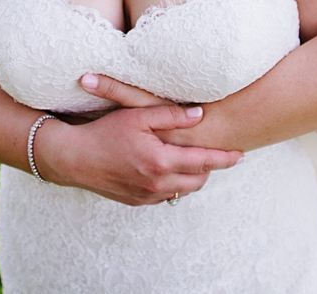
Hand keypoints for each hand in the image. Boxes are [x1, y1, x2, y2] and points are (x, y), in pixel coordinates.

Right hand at [34, 102, 243, 205]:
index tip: (242, 154)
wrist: (74, 158)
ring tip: (195, 160)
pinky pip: (166, 196)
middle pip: (199, 180)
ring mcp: (147, 196)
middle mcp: (157, 183)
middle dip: (211, 168)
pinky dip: (175, 184)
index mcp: (161, 161)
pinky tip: (170, 170)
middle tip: (218, 154)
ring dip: (193, 177)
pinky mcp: (137, 202)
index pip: (204, 161)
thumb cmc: (105, 132)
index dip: (226, 158)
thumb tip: (200, 114)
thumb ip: (171, 115)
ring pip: (184, 190)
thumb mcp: (138, 116)